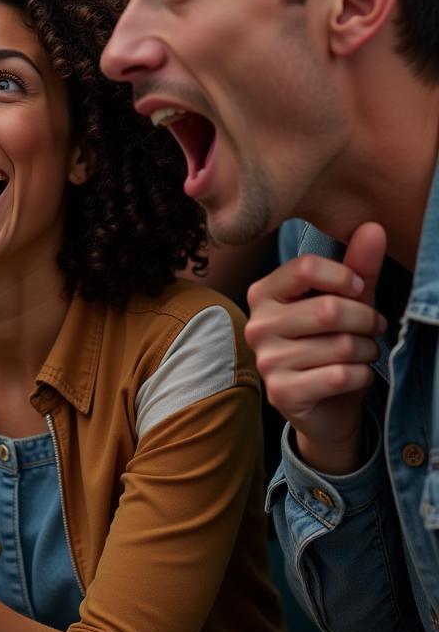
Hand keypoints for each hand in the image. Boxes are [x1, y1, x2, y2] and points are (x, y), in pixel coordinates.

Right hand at [245, 222, 387, 473]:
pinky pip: (340, 376)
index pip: (305, 267)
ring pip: (339, 346)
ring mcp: (265, 360)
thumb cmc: (331, 344)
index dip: (346, 277)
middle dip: (366, 320)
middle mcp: (257, 325)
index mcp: (263, 293)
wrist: (324, 405)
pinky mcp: (281, 393)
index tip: (360, 290)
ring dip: (366, 351)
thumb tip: (373, 226)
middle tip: (374, 327)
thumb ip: (357, 265)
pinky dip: (361, 377)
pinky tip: (355, 377)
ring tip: (362, 353)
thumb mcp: (346, 301)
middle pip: (328, 309)